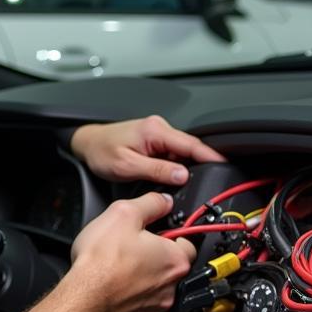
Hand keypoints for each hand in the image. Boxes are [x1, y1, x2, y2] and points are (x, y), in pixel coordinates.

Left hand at [70, 115, 224, 185]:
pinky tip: (176, 178)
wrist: (86, 144)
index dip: (210, 155)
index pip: (190, 143)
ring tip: (193, 183)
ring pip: (181, 152)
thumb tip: (182, 175)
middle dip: (201, 164)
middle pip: (189, 148)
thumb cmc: (102, 151)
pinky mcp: (154, 141)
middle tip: (213, 181)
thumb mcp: (128, 166)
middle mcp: (159, 128)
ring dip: (188, 166)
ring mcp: (157, 134)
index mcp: (155, 130)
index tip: (225, 165)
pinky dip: (177, 166)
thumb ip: (157, 170)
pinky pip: (172, 154)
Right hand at [70, 191, 195, 311]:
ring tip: (119, 266)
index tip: (159, 230)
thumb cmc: (101, 262)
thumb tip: (162, 201)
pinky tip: (114, 285)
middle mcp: (170, 287)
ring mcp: (154, 308)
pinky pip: (139, 305)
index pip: (189, 242)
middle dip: (155, 255)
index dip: (173, 232)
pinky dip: (130, 296)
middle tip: (133, 246)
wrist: (83, 299)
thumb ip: (150, 203)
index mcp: (174, 259)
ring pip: (155, 287)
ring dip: (142, 277)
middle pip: (171, 265)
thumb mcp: (124, 213)